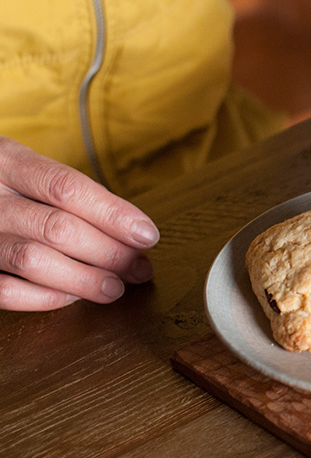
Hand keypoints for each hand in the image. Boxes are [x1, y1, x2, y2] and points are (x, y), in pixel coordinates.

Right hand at [0, 137, 158, 310]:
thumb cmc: (2, 183)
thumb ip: (70, 194)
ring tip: (115, 288)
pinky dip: (44, 297)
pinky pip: (5, 291)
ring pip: (32, 260)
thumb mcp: (26, 168)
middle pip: (57, 227)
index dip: (113, 214)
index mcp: (6, 160)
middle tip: (140, 268)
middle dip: (109, 252)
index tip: (148, 235)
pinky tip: (71, 296)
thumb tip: (133, 232)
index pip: (67, 188)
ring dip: (83, 279)